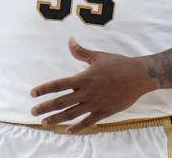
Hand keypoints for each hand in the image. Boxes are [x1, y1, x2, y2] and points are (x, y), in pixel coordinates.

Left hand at [30, 37, 155, 133]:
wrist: (139, 76)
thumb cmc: (118, 64)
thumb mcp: (98, 56)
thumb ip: (81, 52)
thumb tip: (70, 40)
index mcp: (83, 78)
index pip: (58, 84)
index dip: (44, 89)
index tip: (32, 93)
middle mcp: (87, 92)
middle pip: (61, 102)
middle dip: (45, 107)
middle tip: (33, 112)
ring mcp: (95, 103)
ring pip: (71, 114)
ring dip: (57, 119)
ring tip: (45, 123)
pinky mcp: (104, 111)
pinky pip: (88, 122)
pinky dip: (77, 128)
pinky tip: (67, 131)